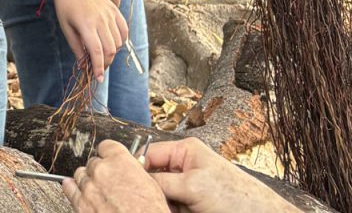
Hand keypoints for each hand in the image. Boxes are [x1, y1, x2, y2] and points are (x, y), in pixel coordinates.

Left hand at [51, 0, 127, 81]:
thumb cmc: (65, 8)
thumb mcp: (66, 29)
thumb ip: (77, 48)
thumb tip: (84, 66)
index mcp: (86, 25)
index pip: (97, 52)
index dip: (99, 68)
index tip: (98, 79)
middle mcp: (101, 20)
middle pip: (110, 50)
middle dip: (106, 63)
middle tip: (99, 68)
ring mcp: (110, 14)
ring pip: (119, 42)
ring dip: (112, 52)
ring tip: (102, 53)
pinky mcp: (115, 10)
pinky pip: (124, 30)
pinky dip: (121, 40)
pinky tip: (113, 43)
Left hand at [63, 139, 169, 211]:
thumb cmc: (149, 212)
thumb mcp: (150, 186)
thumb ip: (133, 172)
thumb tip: (128, 171)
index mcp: (120, 162)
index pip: (107, 146)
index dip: (109, 154)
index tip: (111, 159)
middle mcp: (101, 171)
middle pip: (93, 162)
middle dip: (101, 172)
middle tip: (109, 183)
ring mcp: (89, 187)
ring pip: (81, 174)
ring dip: (88, 181)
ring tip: (98, 191)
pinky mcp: (80, 203)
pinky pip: (69, 188)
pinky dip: (72, 188)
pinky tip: (76, 189)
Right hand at [144, 137, 298, 212]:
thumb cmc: (235, 198)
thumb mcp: (193, 185)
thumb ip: (161, 181)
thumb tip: (133, 182)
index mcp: (185, 151)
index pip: (149, 154)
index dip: (135, 167)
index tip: (123, 182)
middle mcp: (183, 167)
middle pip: (151, 176)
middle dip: (146, 188)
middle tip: (138, 200)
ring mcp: (186, 188)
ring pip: (158, 194)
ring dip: (156, 202)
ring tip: (156, 207)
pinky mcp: (189, 206)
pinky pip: (168, 207)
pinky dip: (164, 210)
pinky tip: (163, 211)